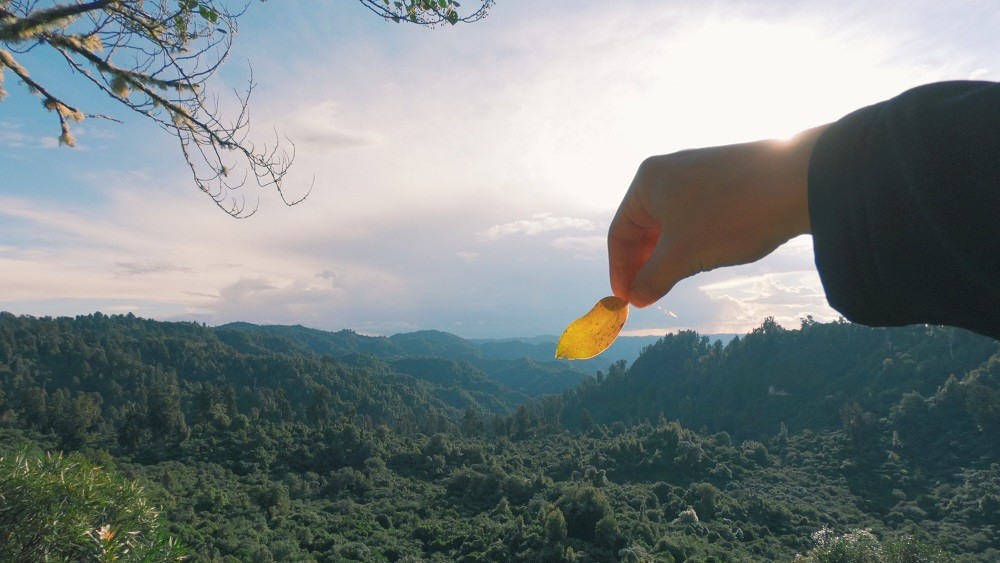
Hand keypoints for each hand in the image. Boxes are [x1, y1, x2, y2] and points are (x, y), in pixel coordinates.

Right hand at [608, 125, 826, 307]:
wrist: (799, 182)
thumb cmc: (730, 215)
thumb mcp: (683, 255)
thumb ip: (652, 279)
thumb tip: (635, 298)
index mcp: (646, 182)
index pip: (619, 234)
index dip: (620, 271)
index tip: (627, 301)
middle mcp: (667, 173)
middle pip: (642, 229)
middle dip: (644, 265)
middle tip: (650, 297)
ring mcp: (696, 174)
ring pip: (669, 225)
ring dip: (668, 257)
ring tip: (676, 282)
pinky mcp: (722, 180)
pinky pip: (693, 217)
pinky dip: (691, 242)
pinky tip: (705, 257)